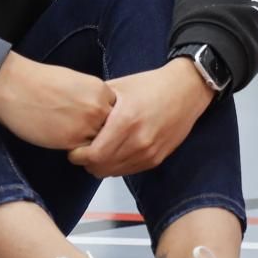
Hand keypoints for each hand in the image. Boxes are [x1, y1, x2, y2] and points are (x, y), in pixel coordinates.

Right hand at [0, 54, 115, 150]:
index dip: (106, 119)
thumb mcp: (75, 82)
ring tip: (74, 138)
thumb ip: (92, 98)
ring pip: (101, 145)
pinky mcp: (72, 141)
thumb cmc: (37, 81)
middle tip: (87, 134)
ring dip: (91, 145)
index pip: (118, 113)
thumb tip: (100, 113)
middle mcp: (98, 108)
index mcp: (100, 90)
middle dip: (102, 134)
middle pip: (113, 131)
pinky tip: (64, 141)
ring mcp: (87, 126)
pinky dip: (78, 151)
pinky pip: (84, 153)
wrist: (14, 87)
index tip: (95, 120)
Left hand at [68, 60, 212, 177]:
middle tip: (81, 152)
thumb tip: (73, 117)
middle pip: (102, 167)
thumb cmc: (149, 85)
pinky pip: (130, 171)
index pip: (95, 155)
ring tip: (95, 152)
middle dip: (87, 162)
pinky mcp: (158, 159)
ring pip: (116, 172)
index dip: (79, 155)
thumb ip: (95, 104)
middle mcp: (139, 141)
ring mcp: (150, 152)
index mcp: (125, 121)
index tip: (72, 149)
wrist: (185, 91)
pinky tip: (112, 154)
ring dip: (102, 166)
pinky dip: (117, 166)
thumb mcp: (117, 87)